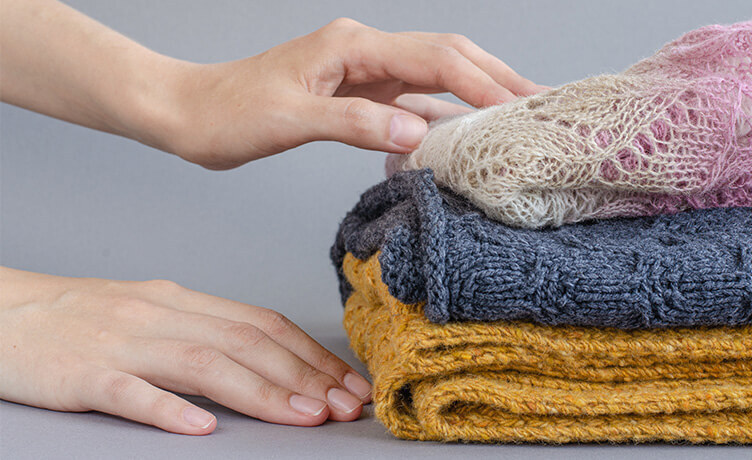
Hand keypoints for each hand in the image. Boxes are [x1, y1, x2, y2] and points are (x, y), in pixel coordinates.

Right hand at [0, 266, 372, 434]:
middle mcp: (158, 315)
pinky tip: (201, 428)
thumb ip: (205, 332)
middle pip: (244, 341)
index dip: (310, 353)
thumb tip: (270, 360)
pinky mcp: (80, 375)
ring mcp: (119, 344)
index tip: (347, 381)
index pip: (261, 323)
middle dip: (303, 374)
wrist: (3, 313)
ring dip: (260, 391)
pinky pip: (128, 393)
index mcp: (179, 301)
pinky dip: (167, 409)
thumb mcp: (152, 314)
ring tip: (303, 416)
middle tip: (344, 405)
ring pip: (201, 363)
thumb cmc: (84, 318)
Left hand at [155, 18, 547, 168]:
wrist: (191, 114)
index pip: (436, 60)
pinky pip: (411, 104)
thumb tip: (417, 136)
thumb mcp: (291, 119)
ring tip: (517, 118)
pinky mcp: (355, 98)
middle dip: (496, 79)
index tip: (522, 107)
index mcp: (353, 48)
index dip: (484, 83)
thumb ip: (356, 125)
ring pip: (434, 80)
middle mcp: (365, 54)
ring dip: (475, 96)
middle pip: (447, 58)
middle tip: (541, 104)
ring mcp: (362, 75)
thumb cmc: (229, 113)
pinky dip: (441, 118)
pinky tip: (463, 136)